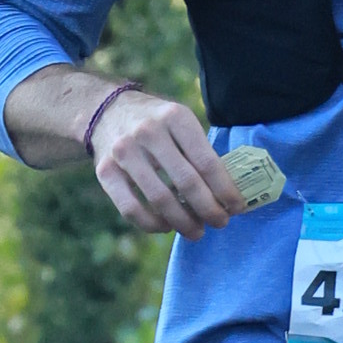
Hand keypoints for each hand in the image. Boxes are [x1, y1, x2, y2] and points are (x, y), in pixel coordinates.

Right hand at [89, 90, 239, 237]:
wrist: (106, 110)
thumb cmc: (156, 123)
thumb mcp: (180, 121)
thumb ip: (201, 151)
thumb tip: (227, 193)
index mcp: (175, 117)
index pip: (207, 162)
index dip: (226, 190)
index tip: (237, 207)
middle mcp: (148, 132)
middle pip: (187, 183)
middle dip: (209, 210)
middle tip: (221, 222)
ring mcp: (124, 151)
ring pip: (160, 199)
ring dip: (183, 222)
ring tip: (197, 231)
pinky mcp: (105, 171)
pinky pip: (130, 209)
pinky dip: (152, 224)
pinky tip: (166, 226)